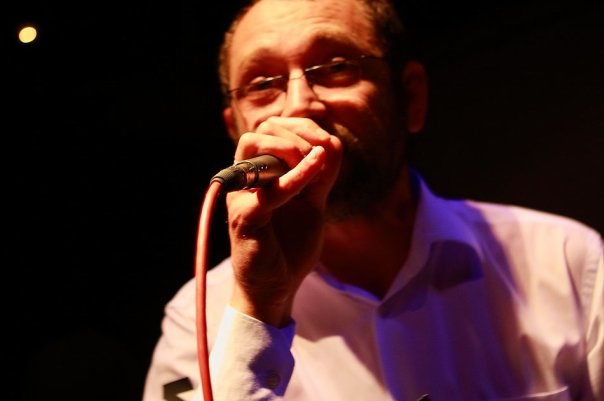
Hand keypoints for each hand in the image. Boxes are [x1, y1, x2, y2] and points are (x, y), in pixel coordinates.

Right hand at [226, 117, 341, 326]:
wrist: (279, 287)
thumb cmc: (291, 245)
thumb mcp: (313, 203)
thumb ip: (319, 176)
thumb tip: (330, 143)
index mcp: (259, 174)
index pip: (271, 129)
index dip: (301, 127)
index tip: (325, 145)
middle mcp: (245, 180)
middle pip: (259, 131)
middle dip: (295, 135)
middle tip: (317, 156)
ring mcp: (242, 197)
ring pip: (252, 147)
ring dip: (288, 148)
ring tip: (310, 163)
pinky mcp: (245, 219)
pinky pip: (268, 190)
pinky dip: (295, 177)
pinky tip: (316, 170)